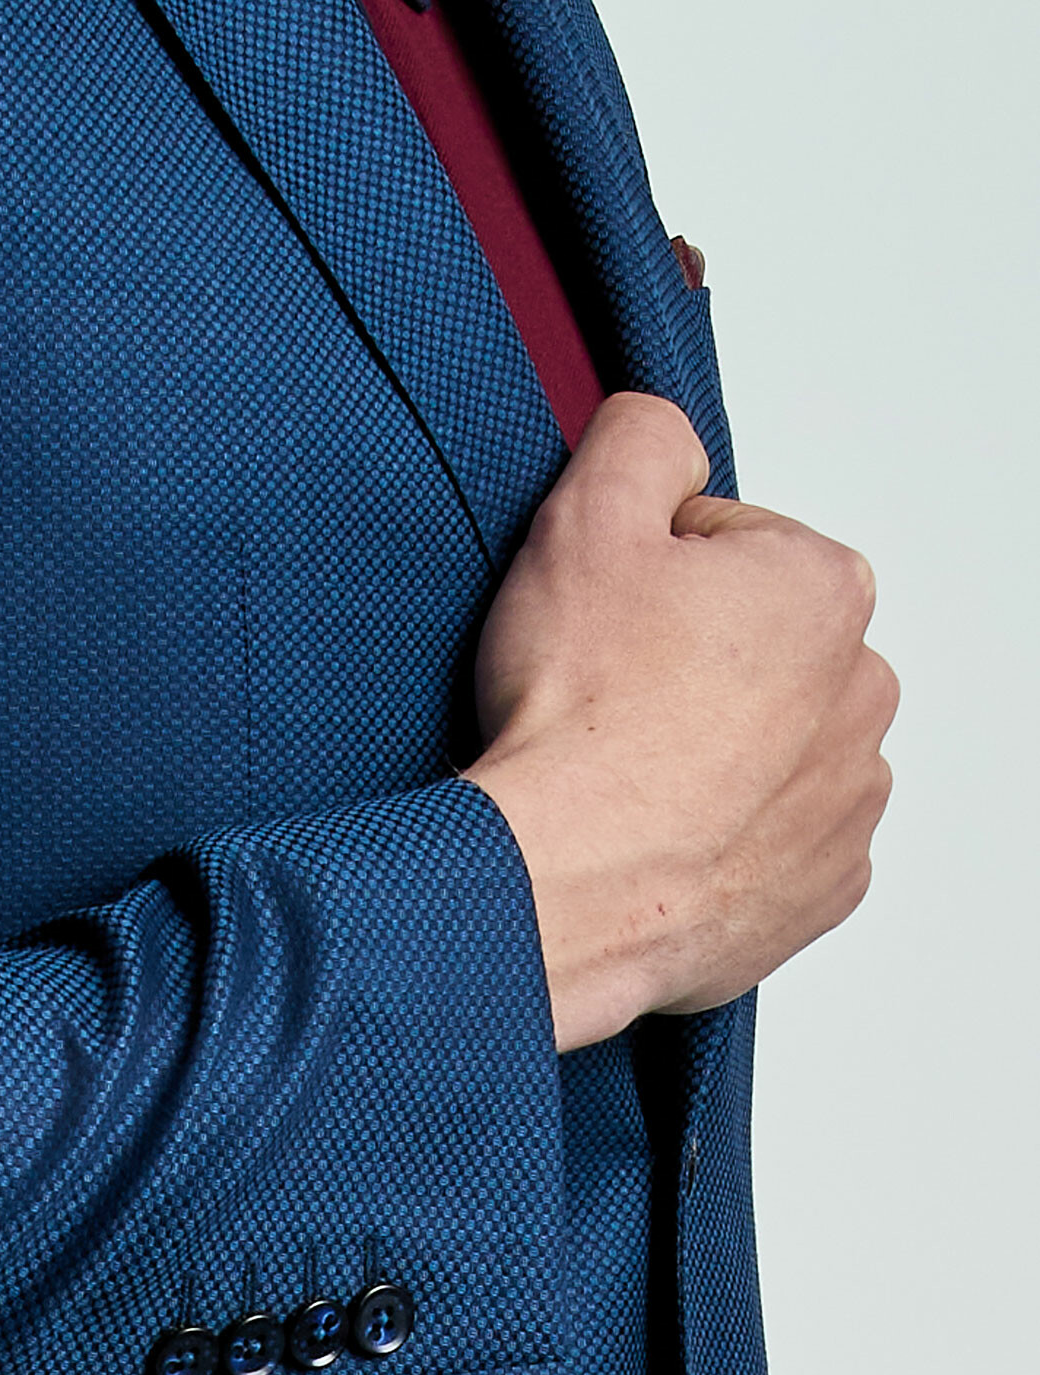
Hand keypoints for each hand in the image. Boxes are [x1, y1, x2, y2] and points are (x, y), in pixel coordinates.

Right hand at [461, 393, 897, 1051]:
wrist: (566, 877)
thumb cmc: (580, 716)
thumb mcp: (585, 518)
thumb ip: (640, 437)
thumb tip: (664, 434)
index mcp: (822, 588)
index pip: (723, 543)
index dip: (643, 570)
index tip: (603, 619)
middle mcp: (861, 692)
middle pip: (752, 642)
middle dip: (685, 654)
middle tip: (605, 691)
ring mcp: (847, 799)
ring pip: (764, 739)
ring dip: (705, 742)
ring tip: (624, 766)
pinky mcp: (818, 886)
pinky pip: (768, 832)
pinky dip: (718, 826)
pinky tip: (653, 826)